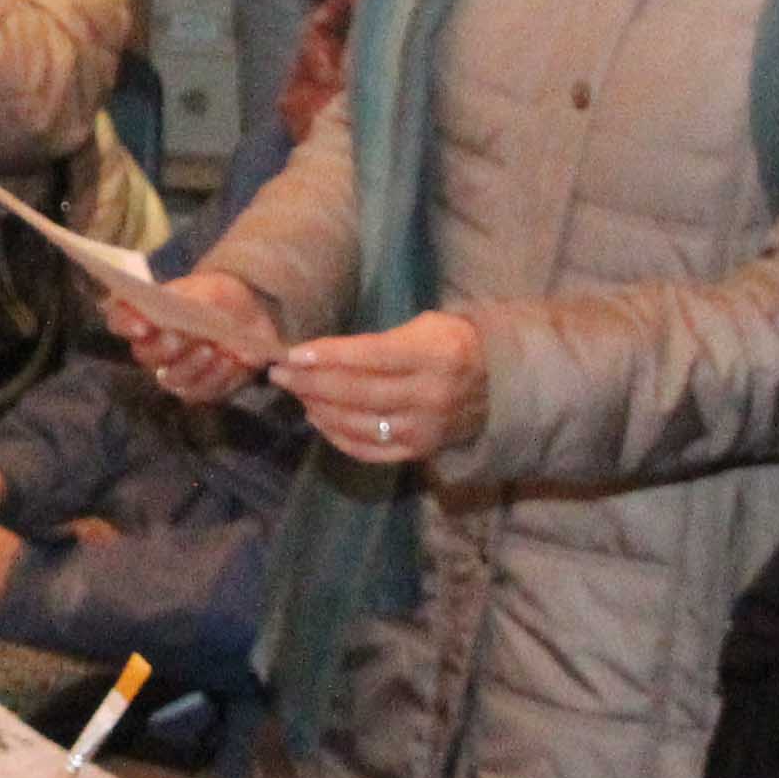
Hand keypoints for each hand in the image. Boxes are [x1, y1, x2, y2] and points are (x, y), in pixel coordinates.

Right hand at [113, 273, 280, 402]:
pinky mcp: (199, 388)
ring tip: (210, 348)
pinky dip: (215, 376)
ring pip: (171, 378)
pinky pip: (199, 391)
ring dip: (190, 365)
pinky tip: (229, 360)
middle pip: (144, 354)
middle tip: (176, 338)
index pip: (120, 320)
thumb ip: (185, 296)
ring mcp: (175, 371)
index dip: (124, 323)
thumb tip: (168, 298)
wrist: (251, 314)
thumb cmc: (219, 297)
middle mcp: (154, 348)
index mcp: (146, 316)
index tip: (140, 325)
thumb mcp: (205, 288)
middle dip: (160, 348)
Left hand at [268, 311, 488, 463]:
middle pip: (357, 392)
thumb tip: (323, 353)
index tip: (292, 353)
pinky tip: (317, 418)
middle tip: (279, 372)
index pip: (369, 357)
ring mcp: (423, 429)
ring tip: (294, 391)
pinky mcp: (419, 452)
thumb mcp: (427, 326)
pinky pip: (369, 450)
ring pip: (358, 423)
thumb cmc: (452, 343)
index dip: (327, 355)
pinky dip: (337, 436)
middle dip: (311, 382)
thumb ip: (381, 341)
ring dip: (318, 407)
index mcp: (432, 355)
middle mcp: (428, 395)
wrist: (498, 384)